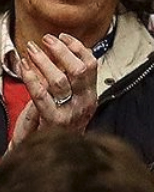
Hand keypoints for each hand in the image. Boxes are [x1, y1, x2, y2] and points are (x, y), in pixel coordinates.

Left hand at [10, 32, 97, 147]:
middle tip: (46, 40)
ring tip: (32, 50)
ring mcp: (70, 113)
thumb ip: (69, 81)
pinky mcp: (54, 121)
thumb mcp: (70, 100)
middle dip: (61, 51)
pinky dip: (32, 78)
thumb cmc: (58, 124)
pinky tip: (25, 67)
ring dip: (44, 61)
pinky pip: (42, 95)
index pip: (92, 65)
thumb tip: (60, 52)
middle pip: (79, 70)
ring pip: (60, 80)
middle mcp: (84, 103)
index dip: (78, 48)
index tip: (63, 37)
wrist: (53, 153)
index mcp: (91, 96)